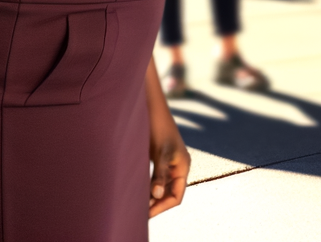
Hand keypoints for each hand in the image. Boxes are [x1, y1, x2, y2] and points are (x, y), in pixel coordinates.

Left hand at [147, 102, 189, 217]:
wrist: (153, 108)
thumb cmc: (158, 128)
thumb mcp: (160, 152)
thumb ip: (159, 174)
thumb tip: (155, 196)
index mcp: (183, 167)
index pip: (177, 196)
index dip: (163, 206)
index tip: (148, 212)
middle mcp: (178, 167)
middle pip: (170, 193)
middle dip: (157, 204)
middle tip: (140, 213)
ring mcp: (169, 163)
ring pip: (162, 187)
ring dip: (152, 197)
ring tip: (138, 205)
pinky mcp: (160, 158)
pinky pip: (156, 179)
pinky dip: (148, 187)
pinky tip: (138, 191)